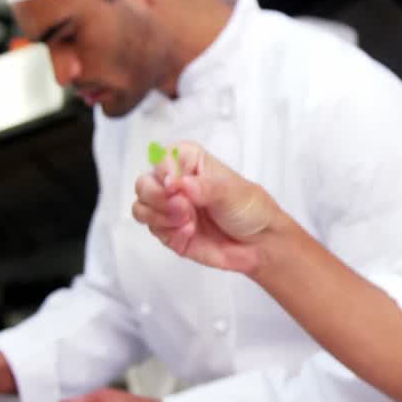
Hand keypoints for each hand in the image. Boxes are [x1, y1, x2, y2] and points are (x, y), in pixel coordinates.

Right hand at [132, 141, 278, 273]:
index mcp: (192, 163)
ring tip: (188, 222)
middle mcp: (177, 184)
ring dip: (159, 215)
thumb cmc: (251, 209)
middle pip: (144, 183)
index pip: (163, 157)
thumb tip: (182, 183)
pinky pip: (153, 230)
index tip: (174, 185)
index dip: (164, 170)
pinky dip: (168, 232)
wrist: (260, 244)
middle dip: (157, 196)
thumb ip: (206, 188)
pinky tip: (189, 233)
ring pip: (141, 207)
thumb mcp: (233, 193)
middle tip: (182, 207)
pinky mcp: (170, 232)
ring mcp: (171, 209)